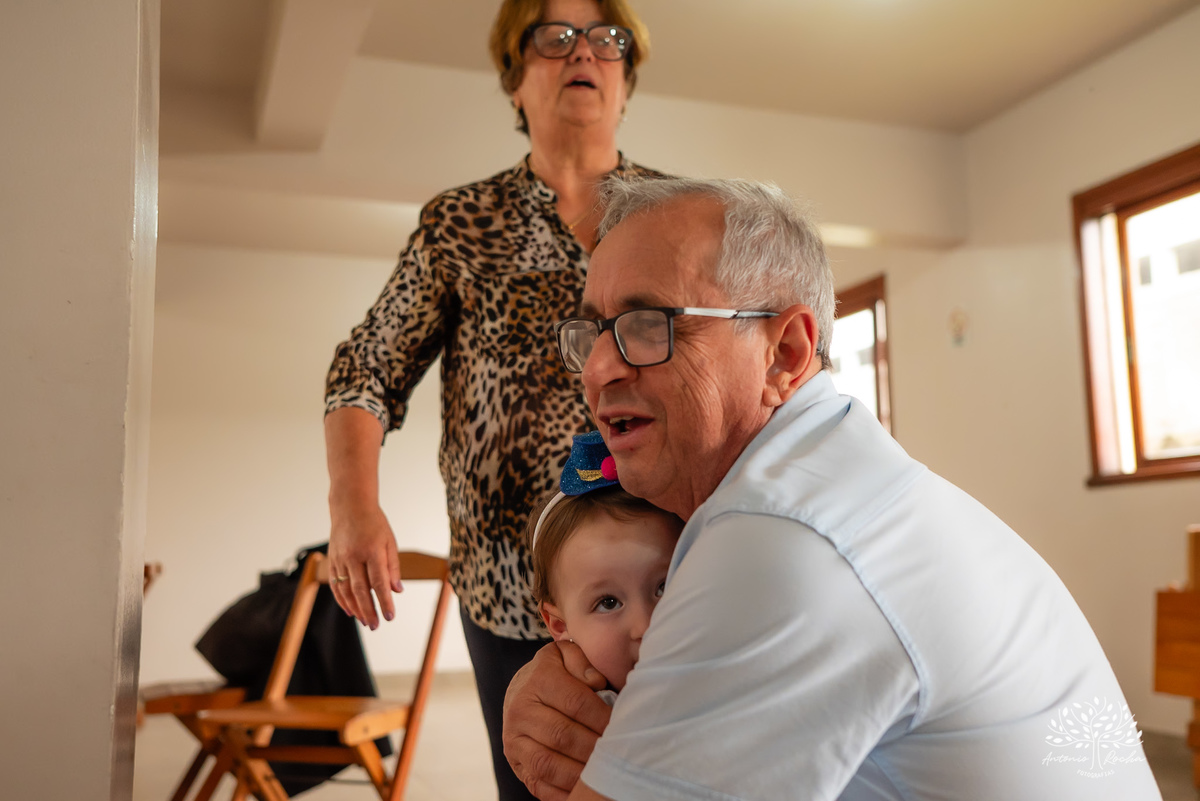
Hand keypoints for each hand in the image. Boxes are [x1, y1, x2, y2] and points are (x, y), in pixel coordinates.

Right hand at [327, 501, 401, 628]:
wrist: (350, 507)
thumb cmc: (375, 524)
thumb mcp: (390, 541)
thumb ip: (393, 567)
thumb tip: (397, 591)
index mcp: (372, 550)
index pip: (379, 582)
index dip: (384, 601)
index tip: (390, 617)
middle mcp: (354, 556)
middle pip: (360, 590)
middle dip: (368, 611)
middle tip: (375, 626)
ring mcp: (340, 558)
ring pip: (346, 590)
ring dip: (355, 609)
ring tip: (365, 621)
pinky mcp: (332, 560)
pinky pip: (336, 584)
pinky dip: (342, 600)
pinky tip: (350, 611)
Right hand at [503, 641, 610, 800]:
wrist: (520, 689)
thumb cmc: (554, 673)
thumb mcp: (565, 655)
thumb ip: (582, 662)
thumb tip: (597, 682)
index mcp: (538, 681)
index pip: (576, 702)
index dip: (602, 717)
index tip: (622, 727)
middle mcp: (521, 711)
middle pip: (563, 735)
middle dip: (595, 748)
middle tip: (618, 754)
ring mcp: (514, 740)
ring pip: (547, 763)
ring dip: (578, 774)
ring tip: (603, 776)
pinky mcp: (515, 763)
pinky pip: (537, 784)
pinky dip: (560, 794)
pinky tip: (582, 793)